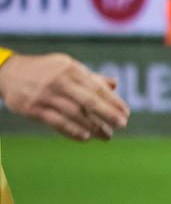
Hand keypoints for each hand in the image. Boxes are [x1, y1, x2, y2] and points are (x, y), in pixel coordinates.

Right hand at [0, 52, 128, 140]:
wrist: (7, 72)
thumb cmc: (44, 70)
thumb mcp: (66, 66)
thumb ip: (90, 77)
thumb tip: (114, 84)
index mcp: (70, 69)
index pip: (96, 87)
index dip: (113, 101)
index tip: (126, 112)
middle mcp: (59, 81)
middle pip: (88, 101)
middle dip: (108, 114)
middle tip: (122, 124)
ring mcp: (45, 96)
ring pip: (74, 114)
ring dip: (93, 127)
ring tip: (107, 135)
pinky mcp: (33, 108)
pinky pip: (57, 123)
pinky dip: (73, 131)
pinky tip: (86, 137)